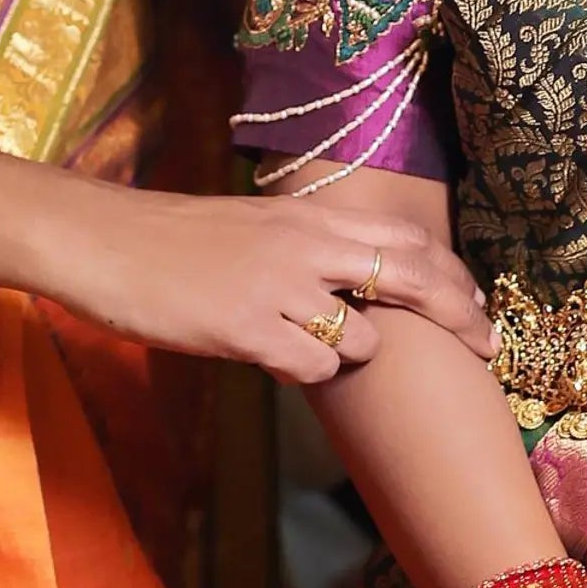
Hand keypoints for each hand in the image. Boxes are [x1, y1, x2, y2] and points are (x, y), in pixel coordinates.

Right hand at [33, 178, 492, 382]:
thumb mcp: (255, 227)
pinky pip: (311, 367)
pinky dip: (301, 371)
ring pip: (362, 339)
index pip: (409, 239)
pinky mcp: (246, 328)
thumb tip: (360, 285)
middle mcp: (306, 244)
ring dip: (350, 355)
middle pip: (414, 278)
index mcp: (310, 215)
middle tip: (486, 348)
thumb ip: (311, 250)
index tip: (480, 308)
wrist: (100, 241)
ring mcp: (278, 286)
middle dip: (459, 317)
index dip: (455, 276)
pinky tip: (266, 357)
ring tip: (302, 345)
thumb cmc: (171, 240)